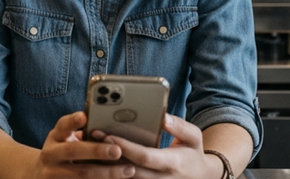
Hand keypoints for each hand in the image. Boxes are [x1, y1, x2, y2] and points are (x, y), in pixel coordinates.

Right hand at [34, 111, 136, 178]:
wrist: (42, 174)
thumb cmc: (64, 152)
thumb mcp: (66, 139)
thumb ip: (83, 134)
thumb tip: (113, 129)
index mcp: (55, 137)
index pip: (63, 126)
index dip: (72, 121)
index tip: (84, 117)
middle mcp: (50, 155)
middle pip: (73, 152)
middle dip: (97, 151)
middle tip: (118, 151)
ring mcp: (52, 174)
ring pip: (81, 174)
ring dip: (107, 173)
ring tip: (129, 169)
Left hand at [100, 114, 221, 178]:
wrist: (199, 178)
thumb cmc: (193, 154)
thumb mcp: (194, 137)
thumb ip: (180, 127)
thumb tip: (163, 117)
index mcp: (171, 163)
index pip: (144, 157)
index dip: (125, 147)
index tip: (108, 136)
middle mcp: (160, 178)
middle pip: (128, 170)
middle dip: (109, 155)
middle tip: (92, 140)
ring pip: (124, 178)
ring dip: (105, 166)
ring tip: (89, 149)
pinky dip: (111, 172)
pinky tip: (97, 161)